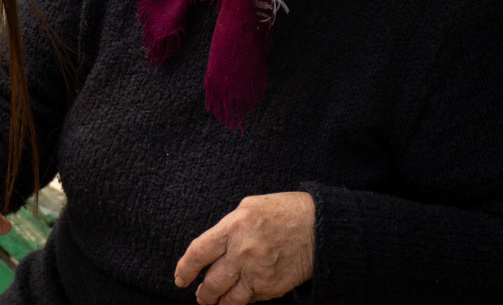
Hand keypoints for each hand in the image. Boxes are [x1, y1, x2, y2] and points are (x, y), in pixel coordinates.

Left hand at [174, 192, 314, 303]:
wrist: (322, 228)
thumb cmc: (285, 212)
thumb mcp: (250, 207)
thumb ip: (228, 227)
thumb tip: (212, 247)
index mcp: (233, 227)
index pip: (198, 252)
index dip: (185, 268)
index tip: (180, 278)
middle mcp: (242, 251)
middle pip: (211, 282)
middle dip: (203, 294)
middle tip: (200, 296)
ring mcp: (257, 272)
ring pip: (229, 299)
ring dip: (218, 304)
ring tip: (213, 303)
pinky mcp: (272, 287)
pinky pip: (250, 300)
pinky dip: (243, 301)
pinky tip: (240, 298)